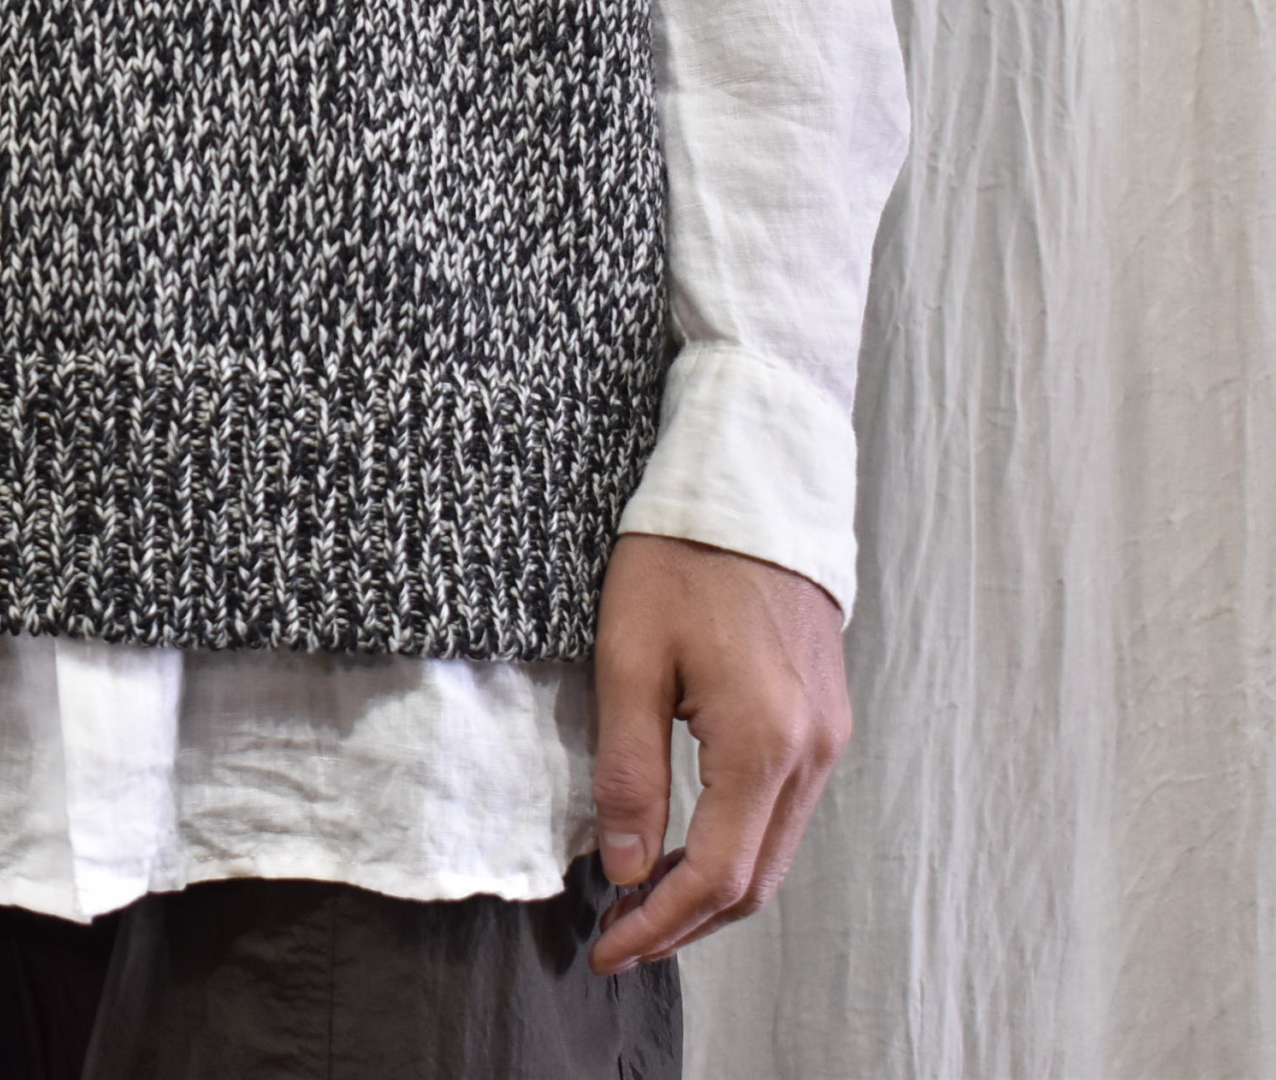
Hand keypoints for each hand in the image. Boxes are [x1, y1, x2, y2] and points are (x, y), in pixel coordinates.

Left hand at [585, 532, 849, 975]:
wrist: (750, 487)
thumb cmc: (680, 560)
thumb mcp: (629, 660)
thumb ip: (629, 772)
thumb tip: (628, 869)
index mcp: (764, 742)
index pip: (717, 876)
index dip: (660, 925)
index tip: (608, 949)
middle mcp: (812, 750)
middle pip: (758, 882)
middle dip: (686, 922)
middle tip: (618, 938)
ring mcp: (827, 735)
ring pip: (777, 850)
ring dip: (713, 888)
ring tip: (641, 900)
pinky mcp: (823, 717)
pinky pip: (786, 809)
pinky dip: (738, 844)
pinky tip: (687, 841)